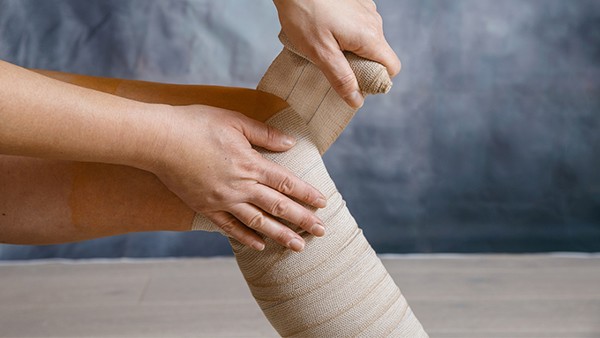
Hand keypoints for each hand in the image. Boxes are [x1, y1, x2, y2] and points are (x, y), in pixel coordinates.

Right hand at [151, 105, 326, 251]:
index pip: (287, 183)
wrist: (158, 140)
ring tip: (298, 246)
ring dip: (281, 235)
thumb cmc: (196, 124)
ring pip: (258, 223)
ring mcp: (223, 201)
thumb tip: (290, 144)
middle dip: (303, 220)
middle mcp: (240, 187)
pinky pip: (229, 228)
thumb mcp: (235, 121)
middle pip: (278, 207)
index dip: (307, 194)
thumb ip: (264, 134)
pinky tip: (260, 246)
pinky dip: (246, 238)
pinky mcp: (205, 208)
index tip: (323, 204)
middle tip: (322, 232)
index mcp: (250, 164)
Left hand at [273, 0, 400, 107]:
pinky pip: (358, 26)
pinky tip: (326, 30)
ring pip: (367, 41)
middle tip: (333, 65)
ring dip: (352, 49)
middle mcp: (374, 22)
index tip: (355, 82)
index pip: (392, 68)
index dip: (377, 80)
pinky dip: (346, 34)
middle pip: (379, 55)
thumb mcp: (320, 53)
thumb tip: (356, 101)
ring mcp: (366, 10)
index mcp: (370, 37)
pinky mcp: (356, 3)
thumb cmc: (304, 14)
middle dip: (360, 66)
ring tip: (325, 45)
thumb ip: (341, 78)